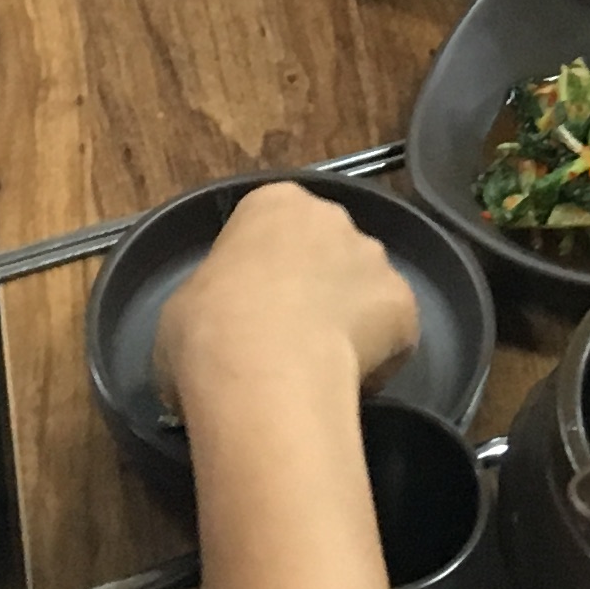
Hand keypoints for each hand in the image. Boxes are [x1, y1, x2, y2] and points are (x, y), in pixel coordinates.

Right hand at [158, 180, 421, 418]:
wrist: (264, 369)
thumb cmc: (208, 330)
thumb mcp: (182, 307)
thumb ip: (212, 300)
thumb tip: (219, 330)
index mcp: (273, 204)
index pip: (274, 225)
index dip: (264, 271)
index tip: (252, 309)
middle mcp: (332, 217)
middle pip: (327, 249)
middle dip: (315, 287)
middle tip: (289, 338)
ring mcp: (375, 258)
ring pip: (364, 288)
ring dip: (350, 318)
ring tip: (321, 367)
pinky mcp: (407, 304)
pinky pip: (393, 332)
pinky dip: (379, 357)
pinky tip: (348, 384)